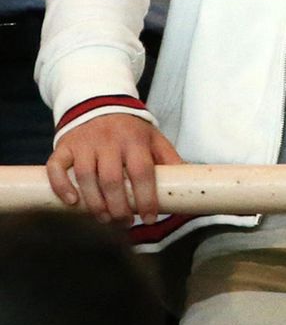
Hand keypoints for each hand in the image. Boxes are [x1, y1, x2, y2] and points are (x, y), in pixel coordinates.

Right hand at [47, 113, 182, 226]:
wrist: (99, 101)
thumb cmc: (130, 129)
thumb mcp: (153, 138)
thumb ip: (169, 160)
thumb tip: (189, 185)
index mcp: (135, 140)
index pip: (142, 172)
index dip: (145, 198)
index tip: (149, 217)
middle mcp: (108, 141)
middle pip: (112, 180)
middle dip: (119, 207)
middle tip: (124, 223)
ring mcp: (84, 143)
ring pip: (85, 177)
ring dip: (95, 204)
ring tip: (104, 219)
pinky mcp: (65, 145)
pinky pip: (57, 167)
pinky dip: (62, 186)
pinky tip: (73, 202)